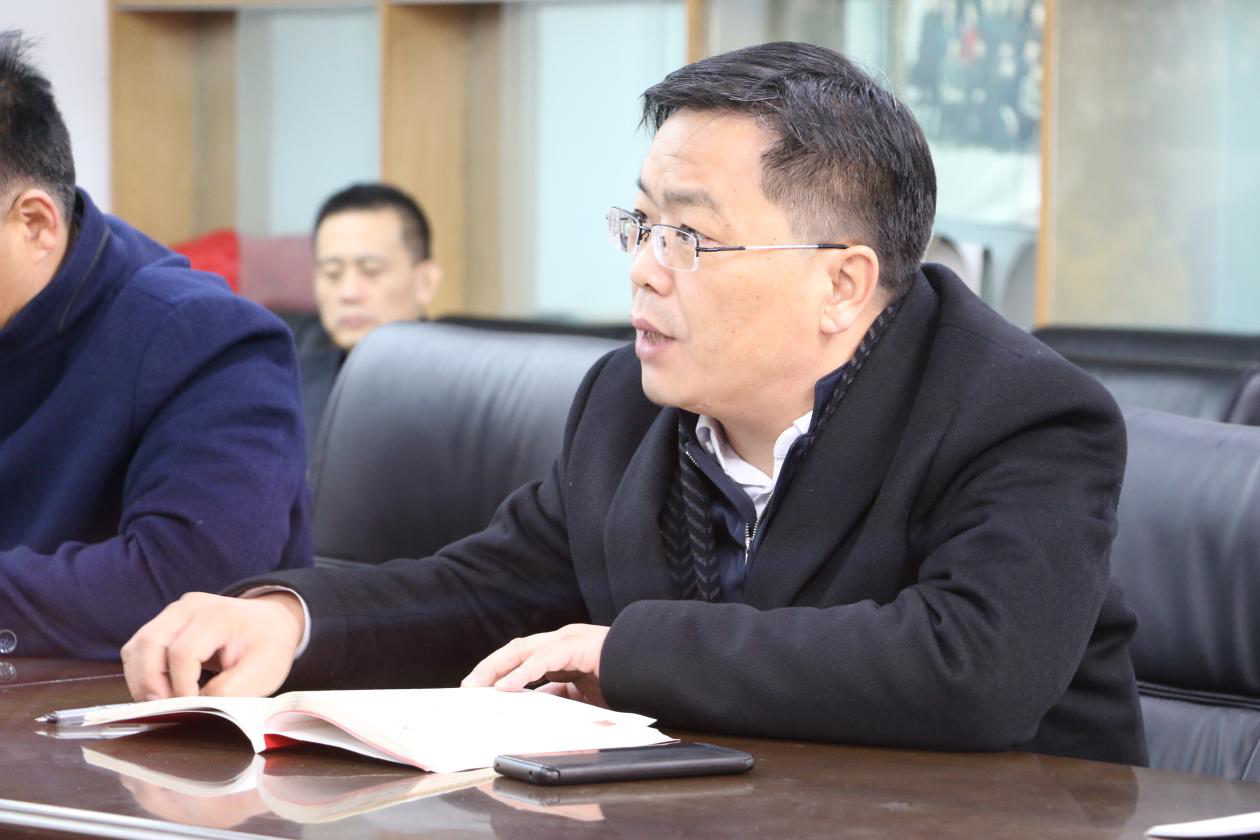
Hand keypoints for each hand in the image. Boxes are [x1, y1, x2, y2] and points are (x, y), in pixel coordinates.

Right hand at [120, 592, 304, 700]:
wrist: (270, 621)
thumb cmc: (268, 645)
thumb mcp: (263, 671)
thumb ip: (230, 689)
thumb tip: (195, 704)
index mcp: (218, 615)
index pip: (184, 652)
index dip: (181, 686)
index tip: (192, 706)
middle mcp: (190, 607)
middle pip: (150, 643)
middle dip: (151, 683)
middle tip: (165, 709)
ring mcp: (173, 611)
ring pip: (137, 646)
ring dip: (141, 679)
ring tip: (161, 702)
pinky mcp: (164, 622)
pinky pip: (138, 647)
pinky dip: (141, 672)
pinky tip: (160, 689)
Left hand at [461, 624, 609, 706]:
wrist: (651, 668)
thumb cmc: (620, 681)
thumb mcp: (583, 695)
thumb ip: (560, 695)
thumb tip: (533, 704)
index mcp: (561, 651)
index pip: (521, 657)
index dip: (498, 670)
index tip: (477, 689)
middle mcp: (561, 641)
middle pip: (515, 650)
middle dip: (489, 668)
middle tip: (467, 688)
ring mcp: (569, 640)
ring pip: (522, 650)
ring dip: (496, 668)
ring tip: (477, 686)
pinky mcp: (578, 647)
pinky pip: (544, 659)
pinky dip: (522, 673)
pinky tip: (506, 686)